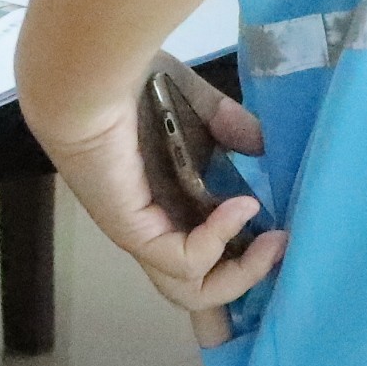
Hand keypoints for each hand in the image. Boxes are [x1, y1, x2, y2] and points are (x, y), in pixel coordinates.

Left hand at [35, 62, 278, 344]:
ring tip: (272, 241)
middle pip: (198, 291)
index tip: (278, 235)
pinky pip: (185, 261)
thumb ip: (227, 125)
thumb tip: (263, 146)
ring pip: (190, 291)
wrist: (85, 73)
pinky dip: (220, 239)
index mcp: (162, 206)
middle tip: (281, 244)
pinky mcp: (133, 232)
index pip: (197, 258)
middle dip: (248, 277)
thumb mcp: (193, 105)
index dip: (239, 261)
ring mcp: (140, 235)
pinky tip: (242, 207)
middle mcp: (150, 228)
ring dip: (242, 274)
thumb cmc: (130, 84)